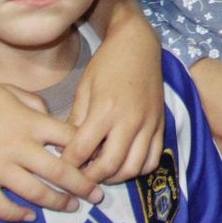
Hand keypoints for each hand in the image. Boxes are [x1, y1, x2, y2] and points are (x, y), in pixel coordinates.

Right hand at [0, 81, 98, 222]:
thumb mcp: (8, 90)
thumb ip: (34, 103)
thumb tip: (50, 117)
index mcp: (29, 122)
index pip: (70, 139)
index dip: (88, 150)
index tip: (98, 158)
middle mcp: (18, 147)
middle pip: (60, 172)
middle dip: (83, 186)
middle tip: (97, 194)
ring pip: (36, 193)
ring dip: (58, 202)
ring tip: (71, 206)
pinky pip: (1, 207)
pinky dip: (17, 214)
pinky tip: (29, 216)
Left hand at [65, 19, 164, 184]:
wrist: (138, 45)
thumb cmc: (106, 64)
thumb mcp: (84, 89)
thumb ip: (76, 121)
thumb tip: (66, 148)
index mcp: (105, 110)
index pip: (81, 151)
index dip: (67, 164)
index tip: (60, 166)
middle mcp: (129, 121)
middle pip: (109, 166)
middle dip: (90, 177)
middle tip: (79, 176)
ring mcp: (148, 124)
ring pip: (133, 168)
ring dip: (114, 177)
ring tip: (102, 172)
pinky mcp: (161, 125)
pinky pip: (153, 159)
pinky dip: (138, 169)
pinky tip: (124, 164)